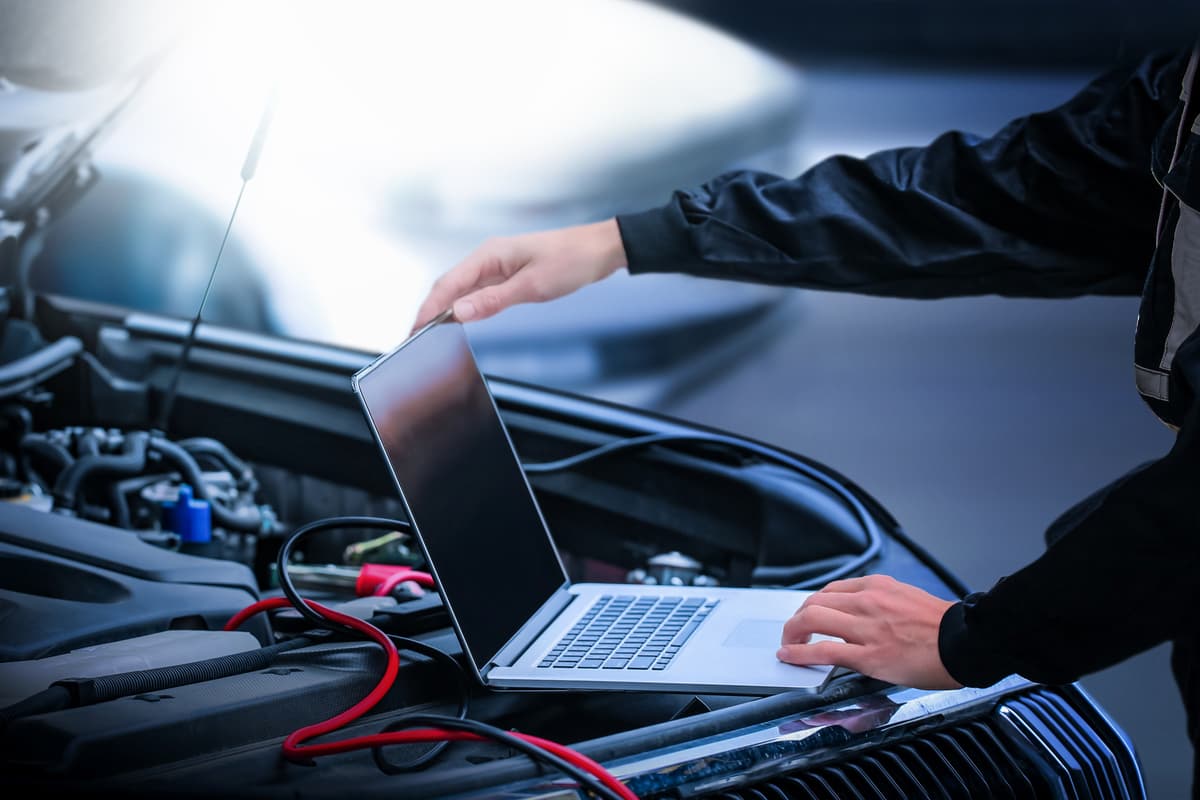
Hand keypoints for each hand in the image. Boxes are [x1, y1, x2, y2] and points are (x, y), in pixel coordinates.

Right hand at [411, 219, 627, 330]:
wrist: (598, 250)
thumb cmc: (571, 260)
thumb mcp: (532, 286)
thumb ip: (492, 300)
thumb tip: (458, 313)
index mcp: (489, 255)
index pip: (447, 284)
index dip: (428, 309)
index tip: (415, 331)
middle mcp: (488, 258)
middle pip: (448, 286)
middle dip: (430, 311)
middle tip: (415, 338)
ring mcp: (497, 266)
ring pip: (461, 289)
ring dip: (445, 309)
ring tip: (430, 333)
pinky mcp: (507, 274)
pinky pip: (477, 291)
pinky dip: (464, 306)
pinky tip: (459, 320)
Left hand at [777, 574, 961, 689]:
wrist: (968, 642)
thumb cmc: (945, 627)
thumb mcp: (908, 598)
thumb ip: (882, 603)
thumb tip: (864, 615)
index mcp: (878, 586)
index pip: (832, 590)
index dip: (814, 605)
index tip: (809, 616)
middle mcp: (868, 601)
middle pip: (815, 601)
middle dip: (798, 618)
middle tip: (793, 631)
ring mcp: (867, 628)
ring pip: (812, 619)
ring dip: (793, 632)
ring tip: (788, 644)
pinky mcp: (869, 655)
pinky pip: (823, 650)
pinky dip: (800, 653)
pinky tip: (790, 656)